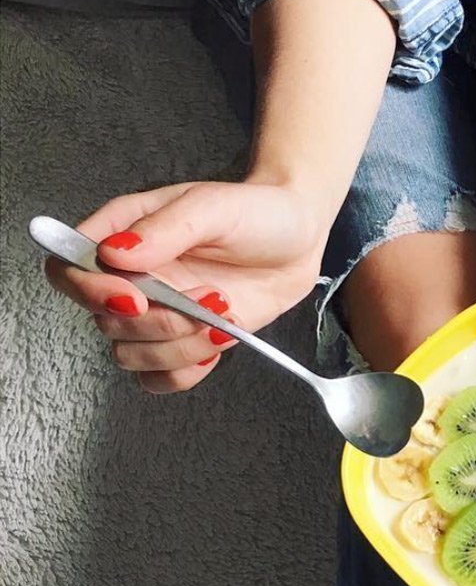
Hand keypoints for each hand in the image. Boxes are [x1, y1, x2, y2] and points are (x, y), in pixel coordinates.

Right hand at [44, 179, 330, 392]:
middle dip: (156, 322)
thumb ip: (162, 228)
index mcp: (121, 237)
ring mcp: (159, 313)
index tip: (134, 296)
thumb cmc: (254, 211)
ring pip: (132, 356)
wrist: (297, 238)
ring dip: (178, 347)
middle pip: (105, 322)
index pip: (68, 271)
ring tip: (222, 313)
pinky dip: (186, 371)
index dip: (89, 292)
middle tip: (206, 297)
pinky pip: (162, 378)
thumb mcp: (211, 207)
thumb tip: (114, 253)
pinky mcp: (186, 341)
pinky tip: (215, 342)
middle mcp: (132, 279)